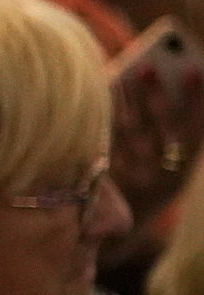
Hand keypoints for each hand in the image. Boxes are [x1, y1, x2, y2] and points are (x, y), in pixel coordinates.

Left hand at [111, 57, 203, 227]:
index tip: (194, 70)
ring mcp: (127, 177)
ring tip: (126, 69)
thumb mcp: (171, 168)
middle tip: (148, 65)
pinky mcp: (101, 175)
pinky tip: (104, 90)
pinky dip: (105, 113)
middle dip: (154, 96)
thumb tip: (161, 80)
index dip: (196, 101)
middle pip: (156, 130)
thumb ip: (174, 135)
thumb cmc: (151, 182)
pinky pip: (102, 138)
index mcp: (181, 174)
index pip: (195, 133)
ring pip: (126, 131)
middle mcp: (158, 177)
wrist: (118, 229)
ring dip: (126, 99)